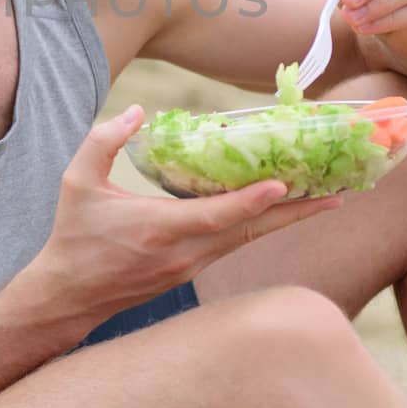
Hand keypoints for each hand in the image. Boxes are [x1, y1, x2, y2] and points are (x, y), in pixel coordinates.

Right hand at [26, 106, 343, 331]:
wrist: (68, 296)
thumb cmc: (72, 237)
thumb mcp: (77, 182)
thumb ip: (104, 140)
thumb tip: (139, 111)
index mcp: (158, 230)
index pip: (216, 216)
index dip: (251, 201)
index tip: (284, 185)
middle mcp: (184, 253)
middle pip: (251, 233)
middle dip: (297, 214)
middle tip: (338, 195)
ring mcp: (190, 267)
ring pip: (248, 240)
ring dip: (286, 220)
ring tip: (324, 199)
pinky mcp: (190, 272)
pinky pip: (235, 245)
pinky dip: (261, 227)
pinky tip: (278, 212)